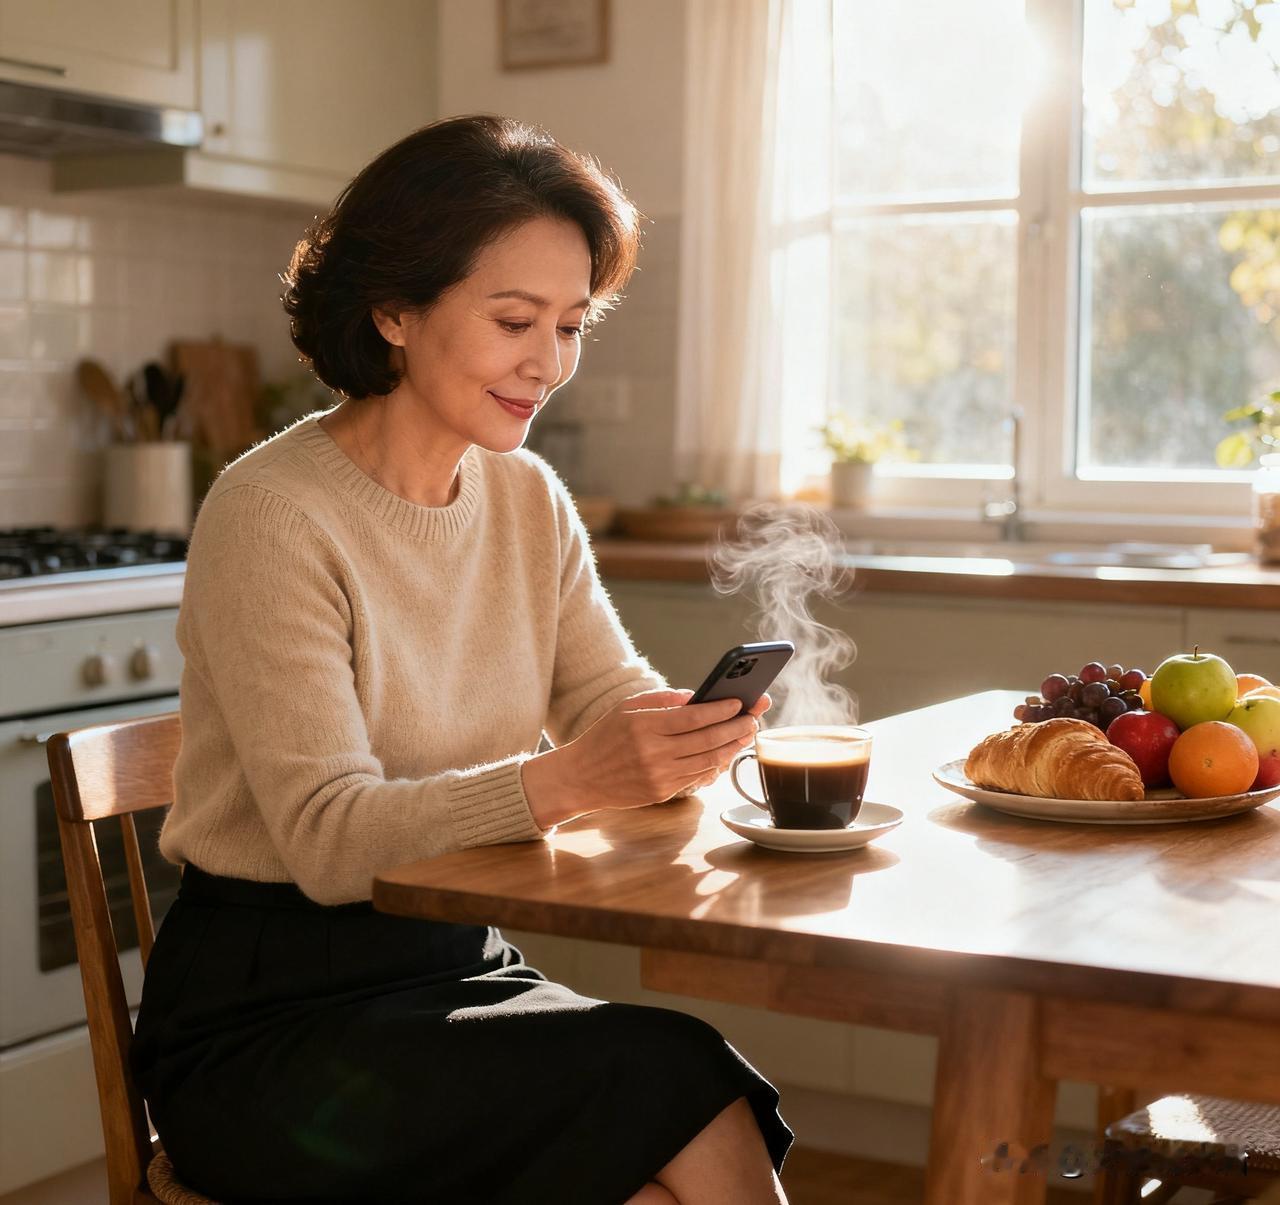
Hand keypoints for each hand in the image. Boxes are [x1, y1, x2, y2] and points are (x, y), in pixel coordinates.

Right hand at [522, 689, 757, 827]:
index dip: (721, 710)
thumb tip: (696, 697)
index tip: (740, 702)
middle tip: (754, 718)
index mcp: (645, 726)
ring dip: (732, 747)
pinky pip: (697, 776)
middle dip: (736, 727)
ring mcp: (659, 775)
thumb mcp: (625, 708)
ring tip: (746, 734)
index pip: (694, 717)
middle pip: (708, 739)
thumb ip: (662, 700)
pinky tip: (724, 753)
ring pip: (708, 760)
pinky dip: (715, 764)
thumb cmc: (604, 737)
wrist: (579, 778)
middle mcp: (654, 752)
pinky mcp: (662, 792)